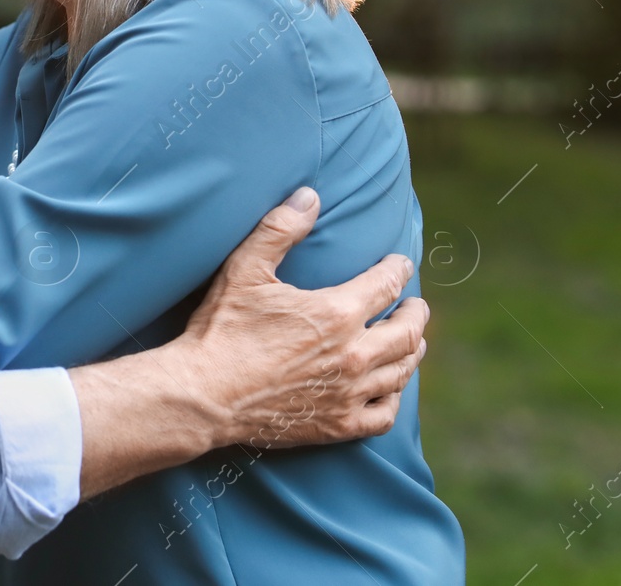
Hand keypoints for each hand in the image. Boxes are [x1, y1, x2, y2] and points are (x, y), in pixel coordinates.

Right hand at [70, 188, 427, 497]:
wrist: (204, 394)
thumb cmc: (222, 329)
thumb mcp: (244, 270)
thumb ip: (279, 230)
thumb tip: (309, 196)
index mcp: (336, 313)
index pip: (386, 284)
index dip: (398, 269)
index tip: (401, 263)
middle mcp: (353, 355)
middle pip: (407, 332)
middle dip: (416, 313)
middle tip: (416, 305)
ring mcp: (348, 393)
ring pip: (401, 371)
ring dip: (412, 352)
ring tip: (413, 342)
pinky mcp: (337, 424)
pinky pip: (384, 414)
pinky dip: (393, 399)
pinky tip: (389, 389)